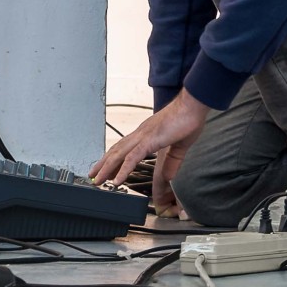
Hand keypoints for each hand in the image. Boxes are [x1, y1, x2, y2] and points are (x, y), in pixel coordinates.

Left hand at [92, 93, 212, 202]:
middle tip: (93, 176)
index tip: (107, 170)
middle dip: (103, 164)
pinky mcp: (150, 140)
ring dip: (106, 168)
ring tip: (98, 180)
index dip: (114, 159)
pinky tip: (117, 180)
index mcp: (147, 134)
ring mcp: (144, 136)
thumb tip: (169, 177)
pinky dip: (123, 169)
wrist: (193, 105)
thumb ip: (173, 162)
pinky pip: (132, 157)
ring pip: (119, 155)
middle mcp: (141, 134)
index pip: (125, 148)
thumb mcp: (179, 146)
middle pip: (116, 151)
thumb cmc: (188, 119)